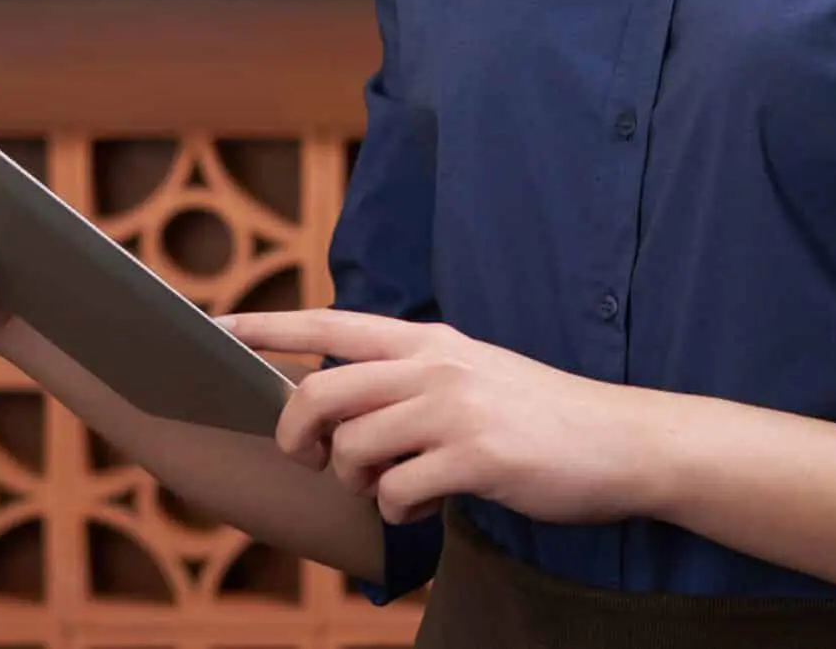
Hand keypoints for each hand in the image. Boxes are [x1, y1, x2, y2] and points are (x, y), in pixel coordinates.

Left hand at [220, 309, 653, 527]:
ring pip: (354, 450)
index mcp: (429, 341)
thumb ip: (409, 382)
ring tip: (391, 488)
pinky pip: (399, 492)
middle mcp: (435, 365)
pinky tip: (424, 506)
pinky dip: (399, 511)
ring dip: (358, 483)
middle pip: (321, 395)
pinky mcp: (476, 456)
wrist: (621, 442)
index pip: (330, 324)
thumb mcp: (471, 374)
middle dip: (298, 437)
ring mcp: (455, 409)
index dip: (267, 327)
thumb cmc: (539, 417)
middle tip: (311, 460)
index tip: (214, 328)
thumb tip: (342, 416)